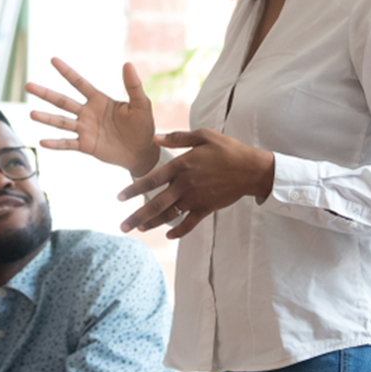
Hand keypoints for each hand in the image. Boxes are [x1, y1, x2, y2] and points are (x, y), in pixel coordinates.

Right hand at [26, 58, 158, 175]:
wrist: (142, 151)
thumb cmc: (143, 125)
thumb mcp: (141, 104)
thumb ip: (133, 86)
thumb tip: (127, 64)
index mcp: (99, 100)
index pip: (80, 83)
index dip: (67, 72)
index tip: (53, 59)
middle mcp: (88, 113)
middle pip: (63, 101)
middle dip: (46, 94)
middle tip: (28, 85)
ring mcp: (85, 129)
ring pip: (62, 122)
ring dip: (47, 118)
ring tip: (32, 113)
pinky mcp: (86, 145)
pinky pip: (68, 144)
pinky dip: (56, 143)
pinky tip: (42, 142)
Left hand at [117, 129, 274, 237]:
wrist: (251, 169)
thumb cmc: (228, 149)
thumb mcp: (204, 136)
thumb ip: (178, 137)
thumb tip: (155, 137)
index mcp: (181, 166)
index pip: (151, 180)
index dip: (133, 190)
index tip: (119, 198)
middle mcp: (185, 185)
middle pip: (155, 204)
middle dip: (137, 217)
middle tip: (122, 227)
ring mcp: (195, 198)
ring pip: (169, 215)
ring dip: (152, 224)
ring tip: (139, 229)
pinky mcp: (206, 208)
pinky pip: (189, 223)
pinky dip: (178, 231)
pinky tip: (168, 236)